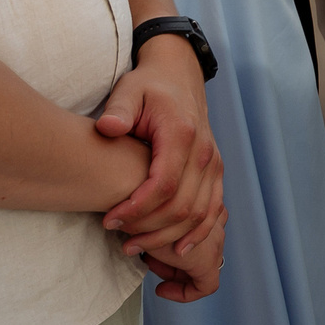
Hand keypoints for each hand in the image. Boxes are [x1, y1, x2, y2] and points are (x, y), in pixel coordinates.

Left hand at [94, 34, 223, 258]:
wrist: (178, 76)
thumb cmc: (148, 87)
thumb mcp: (128, 91)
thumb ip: (118, 110)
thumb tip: (108, 128)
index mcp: (182, 135)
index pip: (164, 185)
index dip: (137, 209)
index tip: (109, 220)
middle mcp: (204, 152)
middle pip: (183, 206)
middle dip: (149, 230)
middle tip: (118, 240)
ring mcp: (214, 163)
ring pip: (200, 214)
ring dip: (169, 237)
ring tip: (137, 247)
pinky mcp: (216, 171)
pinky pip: (214, 210)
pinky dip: (199, 232)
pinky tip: (178, 249)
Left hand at [143, 212, 227, 303]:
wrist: (161, 187)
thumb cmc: (155, 224)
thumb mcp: (157, 250)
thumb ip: (159, 256)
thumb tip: (143, 257)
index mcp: (209, 256)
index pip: (207, 285)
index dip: (184, 293)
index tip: (160, 288)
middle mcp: (218, 236)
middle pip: (201, 264)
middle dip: (174, 268)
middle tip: (150, 261)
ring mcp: (215, 218)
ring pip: (199, 243)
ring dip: (175, 248)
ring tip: (151, 241)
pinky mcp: (208, 203)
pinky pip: (198, 225)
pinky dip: (181, 230)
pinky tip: (159, 225)